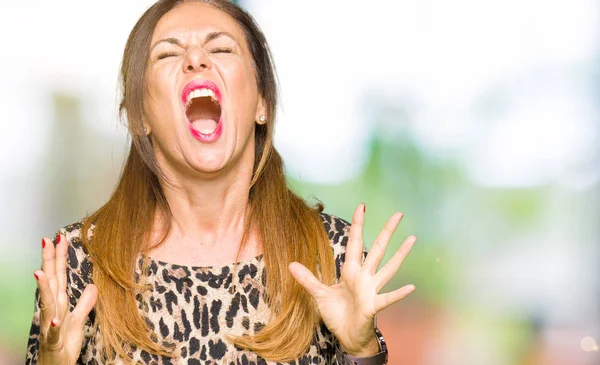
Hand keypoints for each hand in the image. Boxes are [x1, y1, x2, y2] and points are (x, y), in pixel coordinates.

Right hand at [34, 234, 97, 364]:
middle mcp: (53, 311)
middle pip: (50, 282)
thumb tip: (92, 286)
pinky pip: (52, 333)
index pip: (58, 276)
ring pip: (46, 304)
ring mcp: (51, 326)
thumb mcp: (79, 320)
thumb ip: (85, 303)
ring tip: (39, 272)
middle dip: (48, 262)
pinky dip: (53, 326)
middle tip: (47, 241)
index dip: (59, 257)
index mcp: (59, 303)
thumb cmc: (64, 344)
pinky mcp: (53, 342)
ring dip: (43, 289)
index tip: (59, 238)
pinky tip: (53, 320)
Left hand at [289, 204, 415, 356]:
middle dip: (387, 231)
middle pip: (378, 249)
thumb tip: (290, 265)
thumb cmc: (337, 315)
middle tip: (398, 214)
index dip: (358, 225)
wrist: (347, 337)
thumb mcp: (319, 295)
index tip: (362, 206)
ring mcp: (371, 290)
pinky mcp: (373, 306)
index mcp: (350, 271)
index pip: (355, 243)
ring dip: (400, 254)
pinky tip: (411, 287)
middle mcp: (364, 277)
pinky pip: (387, 298)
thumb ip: (307, 279)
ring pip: (389, 268)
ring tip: (412, 238)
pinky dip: (398, 293)